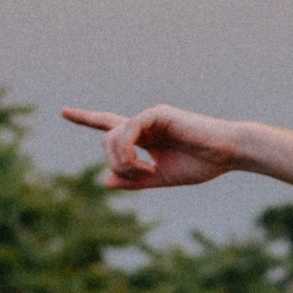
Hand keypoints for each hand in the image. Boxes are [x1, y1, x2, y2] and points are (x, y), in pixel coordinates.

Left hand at [61, 104, 246, 189]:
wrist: (228, 153)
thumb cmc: (202, 164)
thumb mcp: (162, 178)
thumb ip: (134, 180)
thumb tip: (104, 181)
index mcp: (145, 136)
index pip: (109, 125)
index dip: (86, 118)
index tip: (64, 111)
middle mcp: (144, 123)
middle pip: (106, 139)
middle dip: (114, 163)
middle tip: (139, 177)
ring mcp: (149, 116)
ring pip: (113, 136)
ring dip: (122, 161)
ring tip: (146, 173)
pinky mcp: (157, 113)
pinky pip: (128, 130)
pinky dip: (129, 151)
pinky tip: (146, 165)